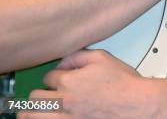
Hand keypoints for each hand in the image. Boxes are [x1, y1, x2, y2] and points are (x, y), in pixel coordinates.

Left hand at [20, 50, 166, 118]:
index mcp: (69, 81)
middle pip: (34, 99)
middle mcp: (64, 102)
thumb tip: (64, 61)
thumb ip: (78, 56)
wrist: (135, 105)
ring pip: (34, 118)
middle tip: (42, 95)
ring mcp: (67, 118)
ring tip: (30, 112)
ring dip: (31, 113)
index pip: (47, 77)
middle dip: (37, 94)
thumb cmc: (123, 84)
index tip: (57, 78)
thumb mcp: (101, 57)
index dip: (52, 75)